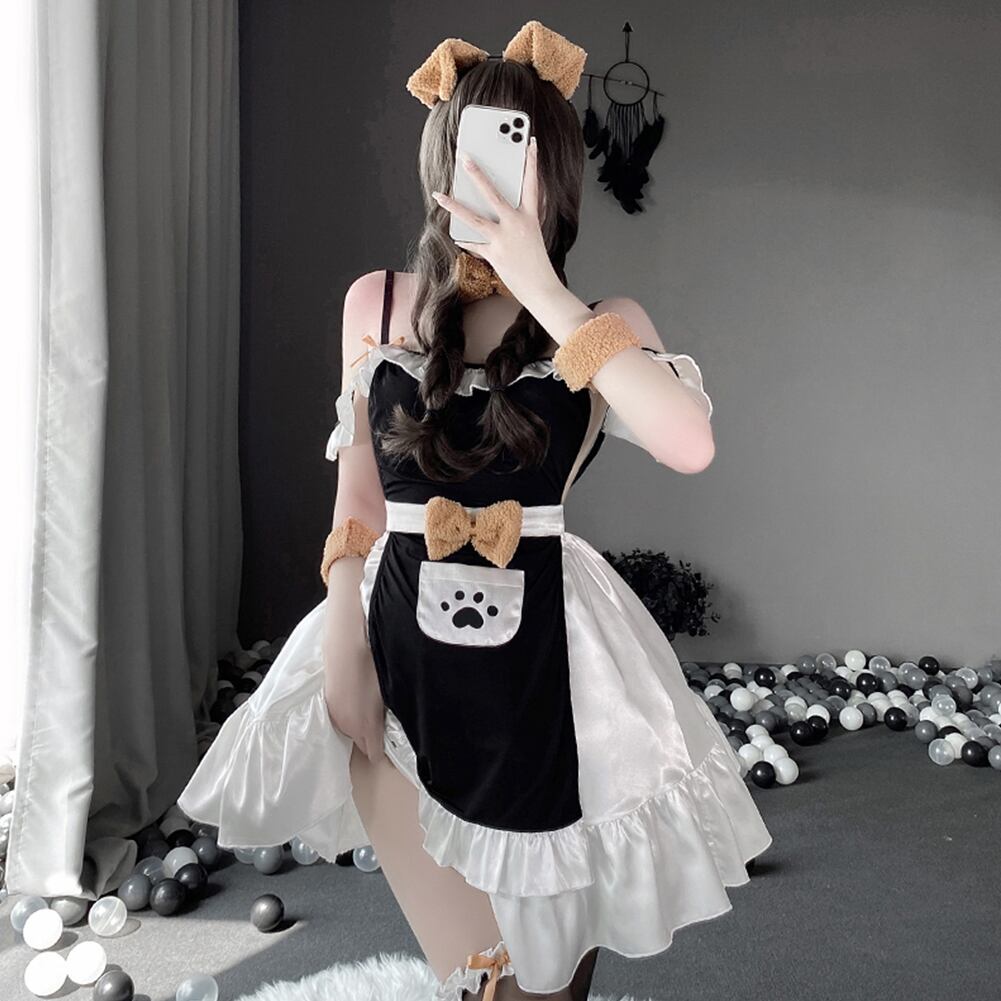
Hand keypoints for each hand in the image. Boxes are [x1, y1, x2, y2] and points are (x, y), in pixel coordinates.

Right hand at [323, 646, 386, 763]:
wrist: (345, 647)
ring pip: (350, 728)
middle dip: (370, 737)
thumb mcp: (386, 693)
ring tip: (368, 706)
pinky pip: (341, 716)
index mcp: (365, 727)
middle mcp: (347, 726)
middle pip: (361, 741)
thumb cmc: (370, 668)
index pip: (373, 752)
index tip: (388, 744)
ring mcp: (336, 714)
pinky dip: (349, 712)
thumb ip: (386, 717)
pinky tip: (356, 696)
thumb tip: (388, 727)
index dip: (381, 749)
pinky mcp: (329, 703)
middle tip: (381, 722)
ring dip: (358, 723)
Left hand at [431, 136, 558, 301]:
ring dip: (454, 206)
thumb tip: (503, 204)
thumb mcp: (533, 233)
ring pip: (474, 219)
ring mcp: (503, 240)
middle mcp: (515, 225)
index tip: (531, 143)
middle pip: (493, 195)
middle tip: (465, 157)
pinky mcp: (493, 254)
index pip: (532, 185)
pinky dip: (464, 239)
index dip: (532, 163)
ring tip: (439, 195)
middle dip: (478, 175)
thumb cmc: (536, 261)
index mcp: (530, 218)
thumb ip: (521, 215)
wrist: (540, 288)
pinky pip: (473, 243)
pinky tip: (454, 233)